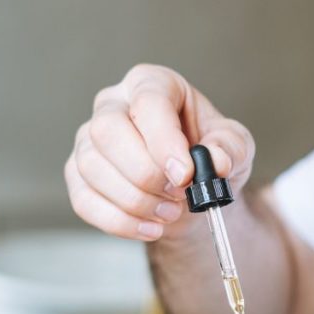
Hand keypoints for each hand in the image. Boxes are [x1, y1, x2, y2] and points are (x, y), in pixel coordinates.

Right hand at [65, 64, 254, 241]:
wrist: (191, 192)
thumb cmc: (208, 156)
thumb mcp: (235, 147)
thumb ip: (230, 149)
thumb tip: (215, 161)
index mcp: (152, 84)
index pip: (148, 103)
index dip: (164, 141)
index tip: (185, 174)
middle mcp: (112, 105)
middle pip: (107, 130)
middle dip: (145, 172)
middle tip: (179, 195)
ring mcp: (88, 140)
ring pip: (92, 168)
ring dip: (136, 201)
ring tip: (171, 212)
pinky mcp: (77, 176)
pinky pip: (84, 201)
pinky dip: (120, 222)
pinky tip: (150, 228)